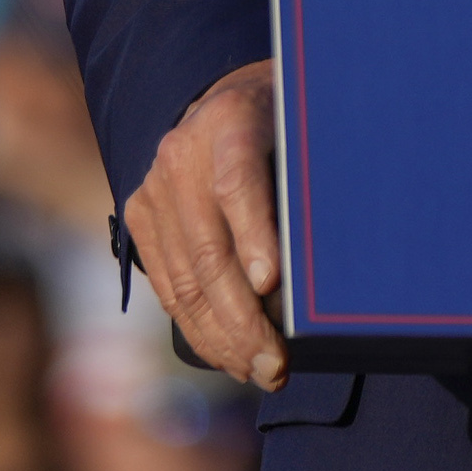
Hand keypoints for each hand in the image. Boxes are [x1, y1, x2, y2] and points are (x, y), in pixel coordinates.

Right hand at [124, 59, 286, 388]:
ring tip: (261, 371)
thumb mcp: (307, 133)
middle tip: (277, 365)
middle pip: (209, 250)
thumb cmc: (287, 124)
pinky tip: (229, 356)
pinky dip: (199, 328)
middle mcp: (184, 155)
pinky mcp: (139, 216)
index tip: (273, 283)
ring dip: (223, 337)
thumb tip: (332, 262)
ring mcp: (154, 188)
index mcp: (234, 121)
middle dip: (244, 318)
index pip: (240, 183)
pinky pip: (168, 287)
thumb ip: (312, 182)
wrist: (222, 98)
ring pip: (185, 281)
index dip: (255, 236)